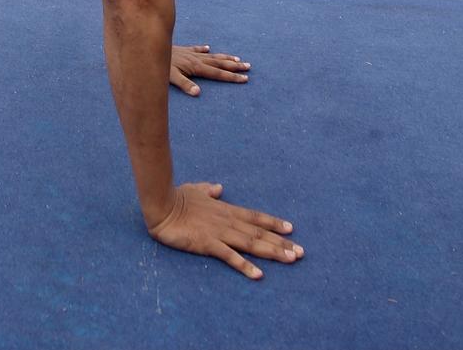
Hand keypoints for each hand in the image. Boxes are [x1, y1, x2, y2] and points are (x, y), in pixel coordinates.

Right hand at [147, 182, 302, 279]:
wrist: (162, 205)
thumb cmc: (177, 197)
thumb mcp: (196, 190)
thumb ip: (209, 190)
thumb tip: (219, 188)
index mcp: (225, 209)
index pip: (255, 217)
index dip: (273, 223)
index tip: (291, 229)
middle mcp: (227, 221)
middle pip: (259, 233)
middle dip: (281, 242)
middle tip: (301, 252)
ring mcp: (219, 232)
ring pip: (251, 243)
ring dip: (272, 252)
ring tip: (290, 259)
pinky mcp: (208, 244)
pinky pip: (230, 256)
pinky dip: (245, 265)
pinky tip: (258, 274)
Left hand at [169, 43, 249, 96]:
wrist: (151, 46)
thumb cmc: (161, 65)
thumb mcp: (171, 77)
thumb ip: (185, 85)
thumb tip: (198, 93)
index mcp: (196, 67)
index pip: (218, 74)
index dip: (232, 77)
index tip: (245, 78)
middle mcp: (197, 59)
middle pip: (219, 63)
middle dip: (234, 66)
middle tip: (248, 67)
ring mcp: (191, 54)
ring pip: (212, 56)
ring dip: (225, 58)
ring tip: (237, 58)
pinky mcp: (184, 50)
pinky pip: (197, 50)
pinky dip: (204, 50)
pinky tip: (209, 48)